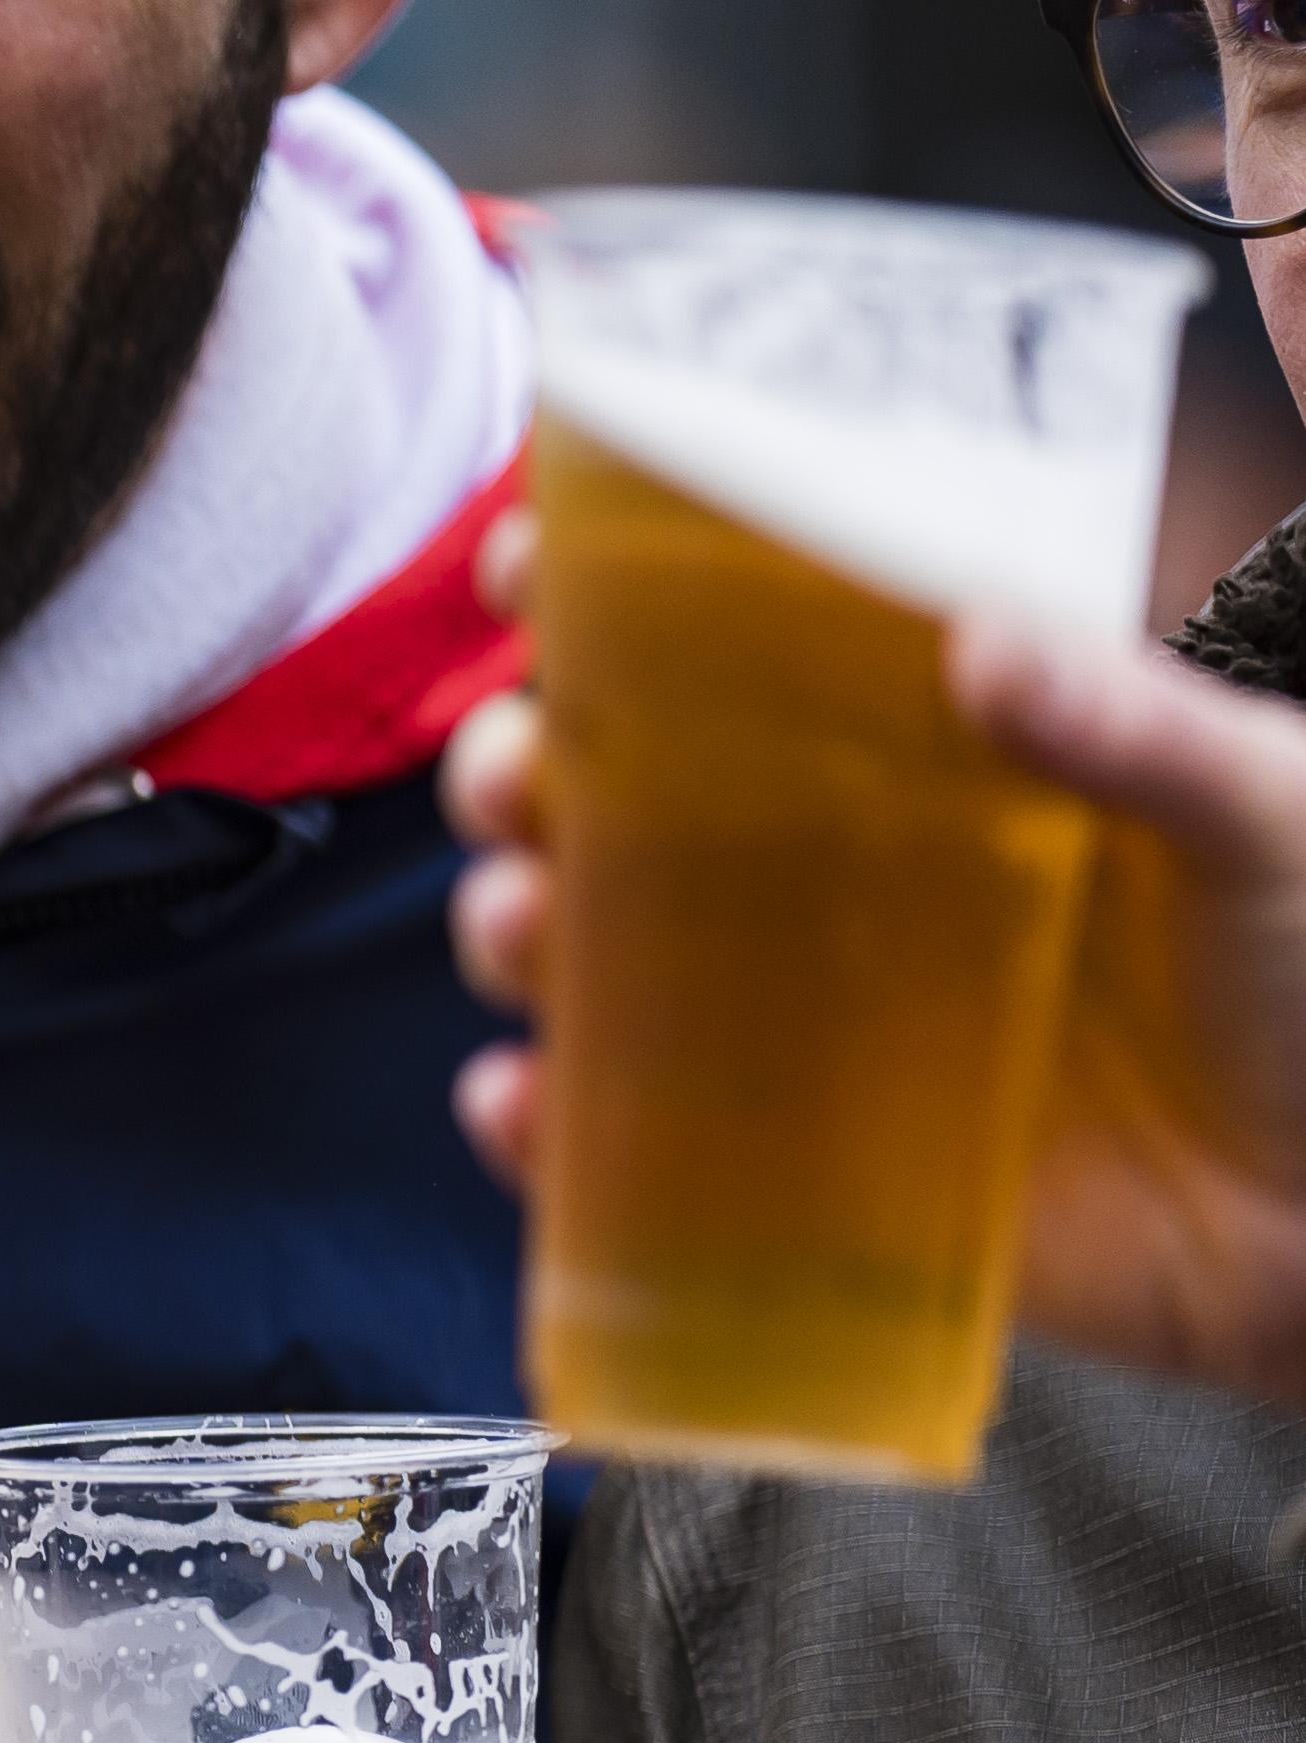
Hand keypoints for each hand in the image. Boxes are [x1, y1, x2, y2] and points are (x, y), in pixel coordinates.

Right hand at [445, 504, 1305, 1411]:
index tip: (524, 567)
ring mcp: (812, 1028)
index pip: (743, 654)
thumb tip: (984, 640)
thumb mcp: (1267, 818)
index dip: (608, 600)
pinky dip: (545, 1133)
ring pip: (593, 960)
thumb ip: (1143, 731)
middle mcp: (846, 883)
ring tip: (520, 928)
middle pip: (617, 800)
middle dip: (517, 770)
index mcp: (934, 765)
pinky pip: (632, 1149)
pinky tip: (524, 1103)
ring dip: (512, 930)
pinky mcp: (803, 1176)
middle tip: (515, 770)